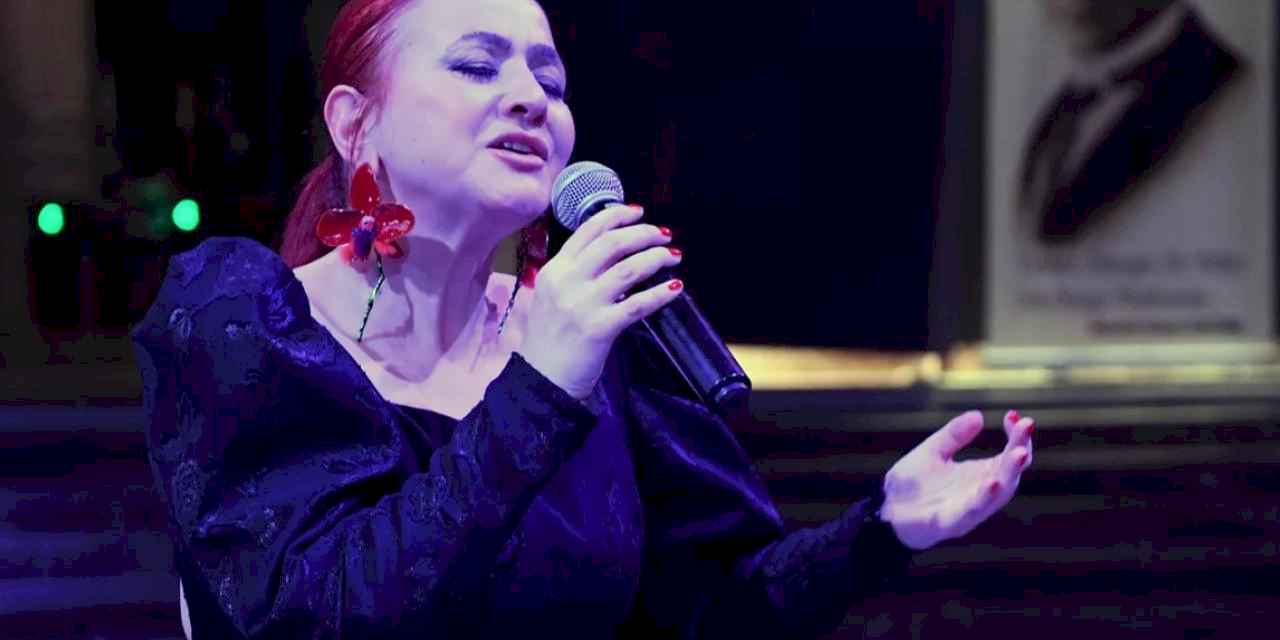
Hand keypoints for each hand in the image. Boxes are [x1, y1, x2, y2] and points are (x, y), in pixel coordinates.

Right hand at [518, 205, 682, 398]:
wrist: (541, 380)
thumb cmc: (549, 340)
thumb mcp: (551, 297)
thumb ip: (573, 274)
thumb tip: (611, 256)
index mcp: (555, 269)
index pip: (588, 230)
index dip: (617, 216)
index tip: (639, 213)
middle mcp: (567, 281)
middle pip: (613, 243)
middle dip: (644, 234)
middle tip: (664, 236)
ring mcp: (583, 304)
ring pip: (629, 269)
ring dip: (657, 258)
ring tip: (674, 257)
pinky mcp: (600, 328)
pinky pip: (638, 304)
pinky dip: (660, 294)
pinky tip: (675, 289)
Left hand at [880, 410, 1033, 549]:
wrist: (887, 509)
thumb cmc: (913, 483)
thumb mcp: (933, 451)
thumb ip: (954, 435)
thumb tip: (978, 415)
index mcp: (981, 475)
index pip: (1011, 456)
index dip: (1017, 436)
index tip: (1014, 414)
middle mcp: (981, 493)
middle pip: (1011, 473)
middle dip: (1021, 450)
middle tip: (1027, 426)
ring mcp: (967, 509)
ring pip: (997, 495)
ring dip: (1010, 473)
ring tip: (1019, 453)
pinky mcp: (948, 522)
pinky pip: (969, 513)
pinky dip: (982, 499)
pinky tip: (991, 482)